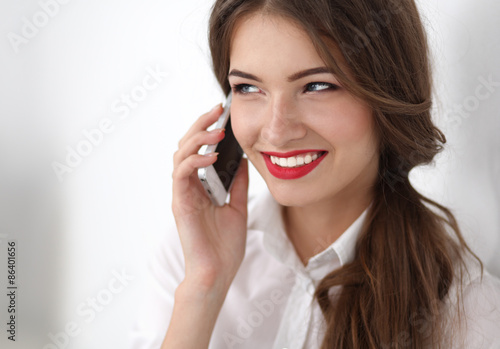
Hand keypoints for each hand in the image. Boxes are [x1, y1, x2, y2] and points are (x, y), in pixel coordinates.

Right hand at [171, 104, 248, 292]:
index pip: (198, 150)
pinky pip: (182, 174)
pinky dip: (195, 161)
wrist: (218, 272)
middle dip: (200, 125)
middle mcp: (189, 187)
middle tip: (217, 110)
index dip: (207, 130)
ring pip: (180, 155)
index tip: (223, 115)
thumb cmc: (225, 245)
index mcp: (201, 187)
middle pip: (186, 146)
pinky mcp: (180, 202)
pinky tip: (212, 156)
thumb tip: (244, 161)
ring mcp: (182, 194)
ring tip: (216, 130)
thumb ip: (237, 184)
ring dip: (197, 138)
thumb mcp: (238, 207)